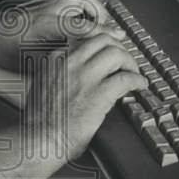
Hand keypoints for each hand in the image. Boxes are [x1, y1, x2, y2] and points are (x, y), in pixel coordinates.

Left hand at [0, 0, 124, 70]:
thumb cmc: (2, 52)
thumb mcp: (32, 64)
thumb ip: (58, 62)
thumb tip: (79, 68)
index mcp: (47, 26)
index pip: (83, 26)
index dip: (104, 33)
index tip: (117, 40)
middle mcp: (47, 10)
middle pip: (84, 1)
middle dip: (102, 15)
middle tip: (113, 30)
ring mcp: (44, 3)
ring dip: (92, 6)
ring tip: (101, 20)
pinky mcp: (42, 2)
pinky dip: (80, 3)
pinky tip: (83, 15)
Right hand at [22, 32, 146, 161]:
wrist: (38, 139)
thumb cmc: (39, 120)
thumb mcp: (42, 85)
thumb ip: (58, 74)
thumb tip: (75, 76)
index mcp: (55, 59)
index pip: (85, 39)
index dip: (103, 46)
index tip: (110, 53)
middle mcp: (70, 62)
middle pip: (103, 40)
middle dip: (119, 48)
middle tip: (126, 61)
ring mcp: (85, 77)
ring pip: (116, 53)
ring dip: (130, 62)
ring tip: (134, 72)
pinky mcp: (99, 94)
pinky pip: (126, 78)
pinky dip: (138, 80)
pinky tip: (140, 86)